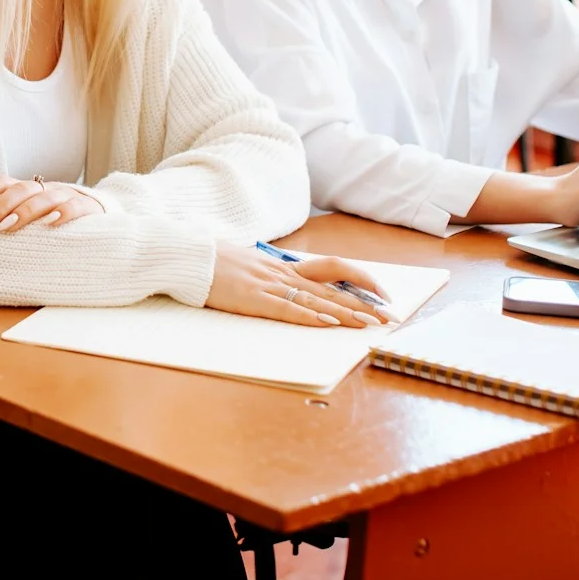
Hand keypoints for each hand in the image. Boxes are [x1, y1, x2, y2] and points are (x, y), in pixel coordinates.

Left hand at [0, 175, 102, 232]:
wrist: (102, 217)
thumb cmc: (55, 222)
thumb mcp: (30, 218)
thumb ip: (8, 220)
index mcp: (27, 190)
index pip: (0, 182)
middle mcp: (44, 189)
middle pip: (20, 190)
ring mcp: (67, 196)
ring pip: (44, 197)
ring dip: (24, 212)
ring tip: (8, 227)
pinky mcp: (89, 207)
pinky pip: (76, 207)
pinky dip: (64, 213)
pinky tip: (52, 223)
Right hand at [205, 244, 387, 327]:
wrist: (190, 256)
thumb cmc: (214, 262)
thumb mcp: (249, 264)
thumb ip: (268, 273)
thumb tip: (281, 282)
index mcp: (283, 266)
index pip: (332, 268)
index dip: (359, 279)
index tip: (380, 293)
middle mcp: (283, 273)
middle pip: (333, 286)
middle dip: (364, 302)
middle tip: (389, 316)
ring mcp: (270, 285)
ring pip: (317, 299)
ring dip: (346, 312)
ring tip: (370, 323)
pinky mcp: (254, 299)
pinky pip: (288, 308)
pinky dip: (311, 317)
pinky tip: (328, 323)